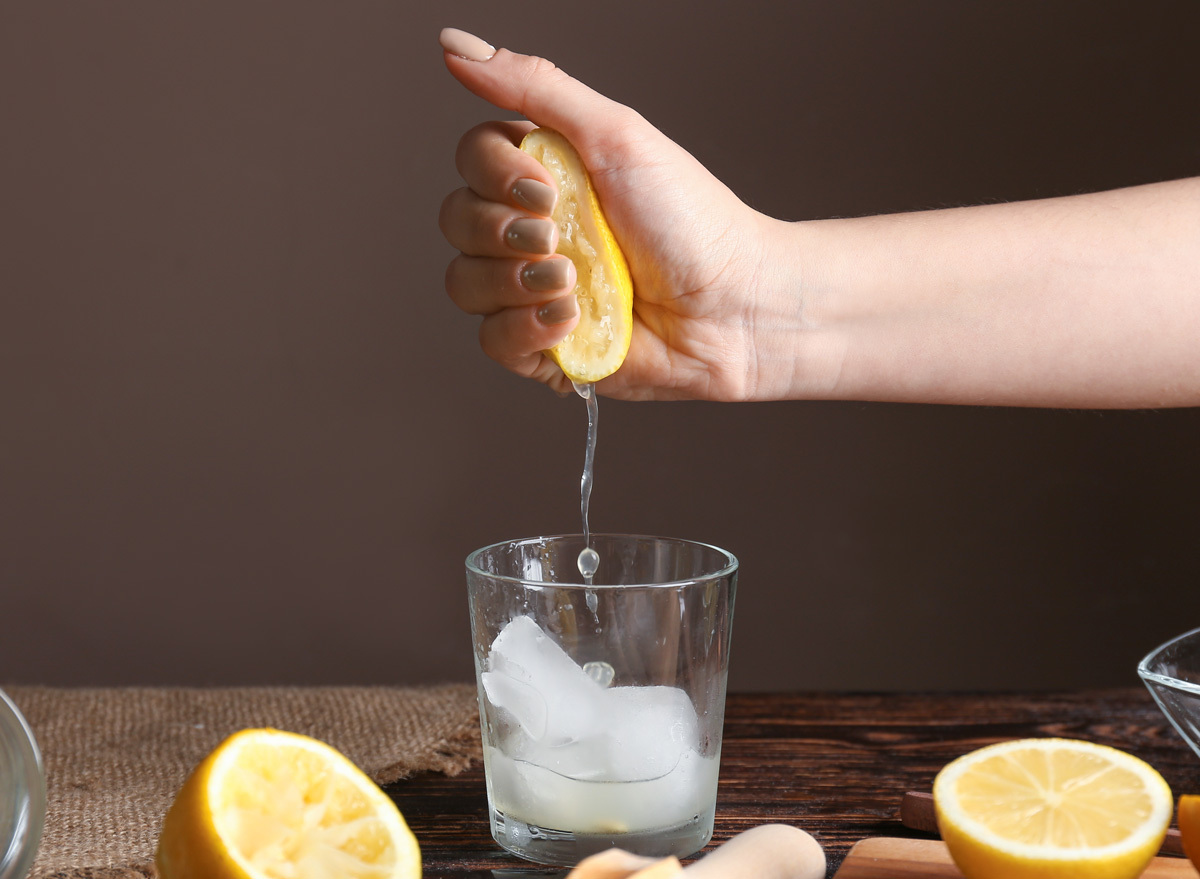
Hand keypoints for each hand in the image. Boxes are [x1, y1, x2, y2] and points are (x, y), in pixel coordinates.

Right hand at [438, 28, 776, 400]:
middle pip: (456, 221)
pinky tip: (573, 320)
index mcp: (544, 174)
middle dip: (503, 231)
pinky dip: (526, 329)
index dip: (493, 175)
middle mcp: (531, 231)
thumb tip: (452, 43)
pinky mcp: (544, 348)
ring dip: (515, 281)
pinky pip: (491, 340)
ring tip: (574, 284)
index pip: (471, 161)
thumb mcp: (614, 135)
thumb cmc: (690, 219)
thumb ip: (534, 87)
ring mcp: (533, 291)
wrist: (733, 305)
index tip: (548, 188)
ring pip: (463, 284)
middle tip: (559, 237)